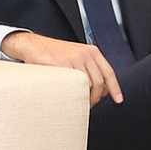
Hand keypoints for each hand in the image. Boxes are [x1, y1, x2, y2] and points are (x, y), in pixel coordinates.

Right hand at [2, 31, 122, 105]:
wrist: (32, 44)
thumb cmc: (55, 54)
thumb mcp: (77, 55)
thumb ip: (89, 68)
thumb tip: (100, 90)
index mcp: (92, 52)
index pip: (109, 72)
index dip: (115, 88)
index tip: (118, 100)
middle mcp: (85, 54)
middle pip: (98, 82)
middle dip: (96, 97)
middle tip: (89, 105)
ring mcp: (72, 58)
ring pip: (86, 85)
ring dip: (85, 98)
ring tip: (79, 104)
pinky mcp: (59, 64)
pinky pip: (70, 84)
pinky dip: (72, 93)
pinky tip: (69, 98)